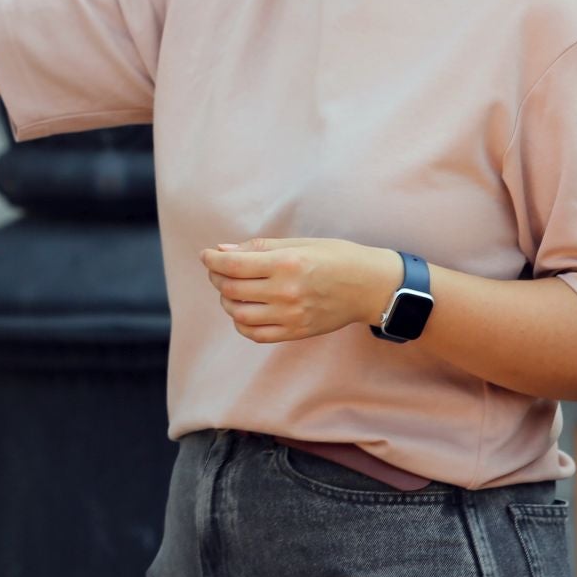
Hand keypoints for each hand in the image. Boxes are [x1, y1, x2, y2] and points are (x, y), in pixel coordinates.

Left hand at [200, 237, 399, 343]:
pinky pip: (256, 334)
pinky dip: (241, 324)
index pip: (234, 265)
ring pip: (239, 314)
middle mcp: (286, 291)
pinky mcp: (296, 332)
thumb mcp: (299, 243)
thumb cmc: (337, 257)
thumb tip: (223, 251)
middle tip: (218, 270)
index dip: (212, 260)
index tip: (206, 255)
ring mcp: (291, 316)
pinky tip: (244, 311)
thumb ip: (259, 248)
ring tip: (231, 291)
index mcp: (287, 263)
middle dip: (217, 278)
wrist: (370, 286)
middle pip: (232, 289)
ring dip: (227, 302)